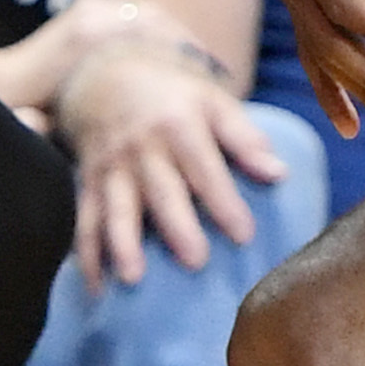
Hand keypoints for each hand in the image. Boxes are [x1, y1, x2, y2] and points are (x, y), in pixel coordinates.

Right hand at [56, 35, 286, 285]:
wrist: (109, 77)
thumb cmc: (175, 99)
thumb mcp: (213, 103)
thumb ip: (246, 139)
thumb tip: (280, 174)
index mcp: (179, 125)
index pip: (204, 167)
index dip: (224, 201)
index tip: (244, 235)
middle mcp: (142, 148)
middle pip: (161, 190)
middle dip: (176, 225)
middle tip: (196, 260)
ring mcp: (112, 168)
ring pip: (116, 208)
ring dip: (122, 243)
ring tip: (132, 278)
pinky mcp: (89, 184)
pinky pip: (84, 221)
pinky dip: (85, 256)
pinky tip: (95, 288)